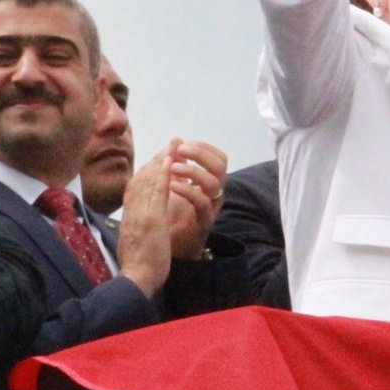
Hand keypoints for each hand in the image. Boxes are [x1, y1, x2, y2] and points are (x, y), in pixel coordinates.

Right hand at [117, 154, 172, 296]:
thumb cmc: (138, 265)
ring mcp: (140, 214)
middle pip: (141, 178)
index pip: (135, 187)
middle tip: (169, 144)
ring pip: (148, 181)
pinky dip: (162, 174)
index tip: (158, 158)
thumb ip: (137, 226)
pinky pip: (157, 192)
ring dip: (161, 161)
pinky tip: (170, 162)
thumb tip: (140, 220)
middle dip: (155, 159)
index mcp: (128, 217)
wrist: (136, 279)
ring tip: (173, 146)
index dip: (146, 170)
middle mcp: (132, 212)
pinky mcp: (151, 219)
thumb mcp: (135, 240)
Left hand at [167, 139, 227, 259]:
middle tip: (180, 150)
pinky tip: (171, 186)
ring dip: (193, 170)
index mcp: (210, 182)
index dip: (205, 148)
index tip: (184, 145)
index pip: (219, 158)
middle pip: (221, 166)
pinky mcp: (203, 222)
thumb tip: (175, 140)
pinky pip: (202, 203)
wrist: (169, 250)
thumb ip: (176, 164)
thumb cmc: (172, 216)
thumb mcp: (174, 185)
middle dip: (201, 154)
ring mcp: (211, 208)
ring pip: (214, 183)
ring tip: (172, 168)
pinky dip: (187, 190)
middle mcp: (215, 193)